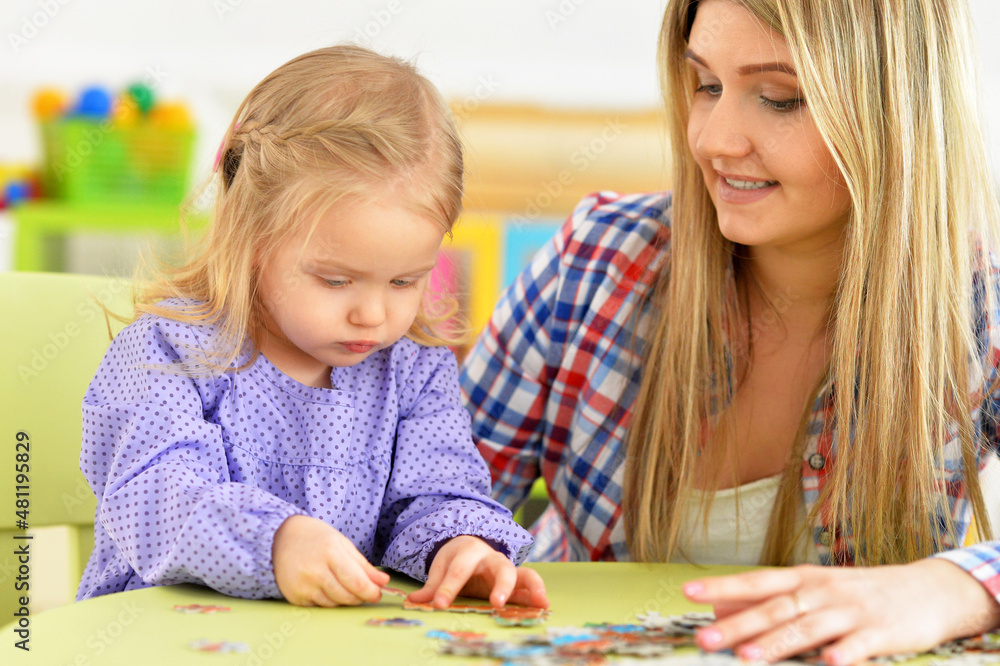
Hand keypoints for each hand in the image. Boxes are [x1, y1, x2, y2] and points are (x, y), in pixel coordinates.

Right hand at [272, 515, 389, 605]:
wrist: (280, 538)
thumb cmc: (316, 538)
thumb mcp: (342, 544)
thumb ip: (363, 565)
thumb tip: (383, 582)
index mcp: (331, 553)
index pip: (357, 582)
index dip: (370, 592)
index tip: (377, 594)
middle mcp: (315, 571)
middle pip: (347, 596)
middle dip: (360, 597)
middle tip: (364, 592)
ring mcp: (303, 585)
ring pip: (334, 604)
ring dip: (345, 599)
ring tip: (342, 584)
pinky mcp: (295, 596)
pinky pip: (320, 606)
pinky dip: (328, 600)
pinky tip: (325, 586)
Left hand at [406, 535, 548, 608]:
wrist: (471, 546)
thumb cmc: (456, 560)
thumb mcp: (442, 568)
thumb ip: (431, 586)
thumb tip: (413, 601)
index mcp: (469, 552)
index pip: (458, 571)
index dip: (448, 588)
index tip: (438, 605)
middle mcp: (492, 558)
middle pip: (500, 568)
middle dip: (501, 585)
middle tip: (496, 603)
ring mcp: (507, 569)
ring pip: (524, 573)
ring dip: (532, 587)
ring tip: (540, 602)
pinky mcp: (517, 581)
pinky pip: (530, 585)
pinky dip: (538, 595)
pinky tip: (544, 607)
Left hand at [681, 559, 999, 664]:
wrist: (928, 590)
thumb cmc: (858, 593)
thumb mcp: (813, 588)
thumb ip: (769, 599)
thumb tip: (720, 605)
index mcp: (803, 579)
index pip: (755, 582)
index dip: (722, 587)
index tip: (688, 592)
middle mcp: (822, 591)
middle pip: (774, 609)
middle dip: (737, 625)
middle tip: (704, 638)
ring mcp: (851, 612)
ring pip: (807, 629)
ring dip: (777, 643)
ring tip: (747, 657)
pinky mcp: (880, 633)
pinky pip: (858, 647)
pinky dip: (842, 654)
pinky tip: (828, 665)